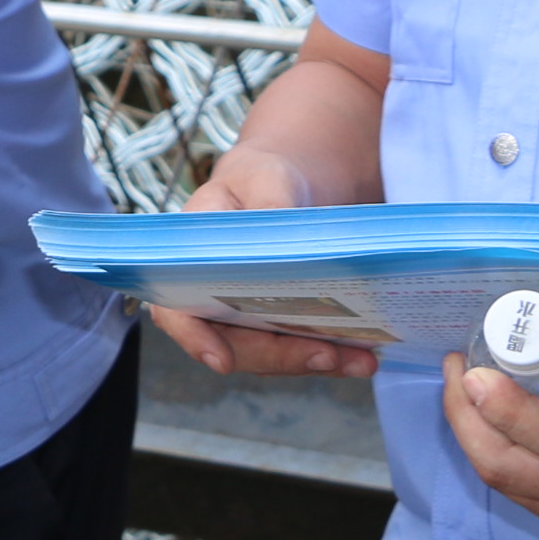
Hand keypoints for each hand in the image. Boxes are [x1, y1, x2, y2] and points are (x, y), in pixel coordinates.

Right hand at [147, 151, 380, 380]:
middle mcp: (209, 301)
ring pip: (271, 355)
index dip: (194, 338)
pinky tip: (363, 356)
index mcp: (187, 264)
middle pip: (234, 344)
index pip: (175, 311)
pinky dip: (331, 355)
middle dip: (280, 356)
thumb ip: (268, 203)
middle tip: (325, 355)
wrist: (285, 189)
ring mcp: (245, 320)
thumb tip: (281, 238)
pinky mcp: (279, 327)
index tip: (221, 362)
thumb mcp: (262, 178)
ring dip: (314, 362)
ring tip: (360, 362)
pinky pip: (298, 349)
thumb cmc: (260, 179)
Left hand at [440, 288, 538, 539]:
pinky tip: (488, 419)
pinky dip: (496, 458)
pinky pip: (526, 496)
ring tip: (463, 386)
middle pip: (513, 472)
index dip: (508, 411)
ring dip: (473, 439)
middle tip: (457, 368)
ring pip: (511, 488)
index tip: (473, 371)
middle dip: (467, 422)